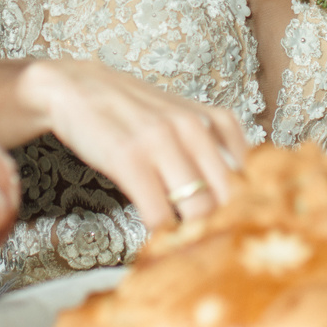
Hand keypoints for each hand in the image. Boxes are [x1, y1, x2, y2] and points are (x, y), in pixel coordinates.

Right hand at [16, 58, 250, 227]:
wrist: (76, 87)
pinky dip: (161, 229)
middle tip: (208, 239)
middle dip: (221, 224)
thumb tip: (241, 191)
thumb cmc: (133, 110)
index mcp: (212, 121)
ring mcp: (161, 143)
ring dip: (191, 231)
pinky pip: (159, 213)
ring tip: (182, 236)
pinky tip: (155, 225)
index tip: (234, 222)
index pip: (250, 176)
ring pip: (198, 208)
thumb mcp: (182, 116)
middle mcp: (193, 129)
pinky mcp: (129, 159)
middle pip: (228, 197)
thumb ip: (213, 145)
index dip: (245, 206)